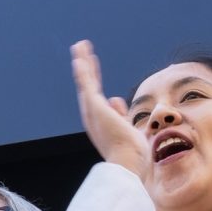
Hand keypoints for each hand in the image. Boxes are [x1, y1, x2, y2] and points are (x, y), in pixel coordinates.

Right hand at [71, 40, 150, 178]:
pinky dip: (83, 71)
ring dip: (82, 63)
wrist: (127, 164)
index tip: (93, 65)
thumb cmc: (131, 154)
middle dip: (85, 67)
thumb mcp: (128, 129)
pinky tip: (80, 58)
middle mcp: (93, 116)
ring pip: (85, 82)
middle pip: (87, 86)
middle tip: (81, 51)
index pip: (97, 96)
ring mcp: (92, 112)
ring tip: (79, 46)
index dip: (94, 79)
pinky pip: (87, 85)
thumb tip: (115, 100)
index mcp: (101, 122)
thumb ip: (120, 114)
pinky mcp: (95, 107)